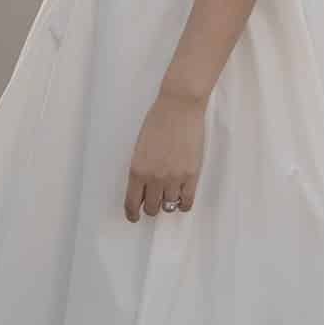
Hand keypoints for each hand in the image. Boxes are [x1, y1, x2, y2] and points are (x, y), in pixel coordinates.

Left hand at [124, 91, 206, 222]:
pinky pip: (187, 202)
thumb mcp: (140, 147)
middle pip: (151, 207)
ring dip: (167, 204)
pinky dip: (183, 204)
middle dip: (151, 207)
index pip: (132, 203)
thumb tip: (144, 188)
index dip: (132, 214)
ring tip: (168, 196)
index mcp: (137, 170)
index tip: (134, 216)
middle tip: (153, 201)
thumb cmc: (157, 121)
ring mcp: (174, 178)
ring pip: (168, 206)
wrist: (179, 107)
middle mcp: (154, 178)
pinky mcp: (191, 175)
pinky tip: (181, 199)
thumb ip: (141, 169)